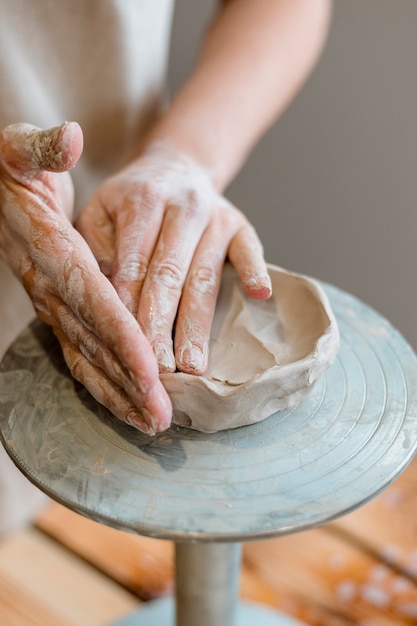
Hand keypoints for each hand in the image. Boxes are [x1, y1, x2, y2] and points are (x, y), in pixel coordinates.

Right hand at [0, 123, 170, 434]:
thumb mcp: (19, 147)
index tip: (151, 365)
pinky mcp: (58, 314)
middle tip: (161, 415)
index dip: (120, 332)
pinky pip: (82, 356)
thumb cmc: (13, 170)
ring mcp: (52, 306)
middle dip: (128, 379)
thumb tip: (68, 139)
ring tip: (152, 423)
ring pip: (87, 358)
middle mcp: (50, 287)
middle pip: (94, 341)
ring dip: (120, 393)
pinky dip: (106, 385)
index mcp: (50, 250)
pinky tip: (129, 406)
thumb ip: (41, 148)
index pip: (91, 298)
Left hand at [75, 141, 271, 374]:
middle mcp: (181, 207)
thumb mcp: (100, 212)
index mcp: (141, 201)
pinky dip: (255, 271)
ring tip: (194, 365)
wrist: (175, 166)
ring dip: (199, 323)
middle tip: (158, 370)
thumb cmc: (130, 201)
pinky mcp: (240, 225)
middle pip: (170, 274)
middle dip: (162, 325)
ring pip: (205, 276)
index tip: (125, 348)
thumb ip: (95, 250)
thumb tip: (103, 301)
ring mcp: (215, 216)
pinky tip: (260, 295)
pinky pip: (250, 250)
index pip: (134, 264)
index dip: (129, 309)